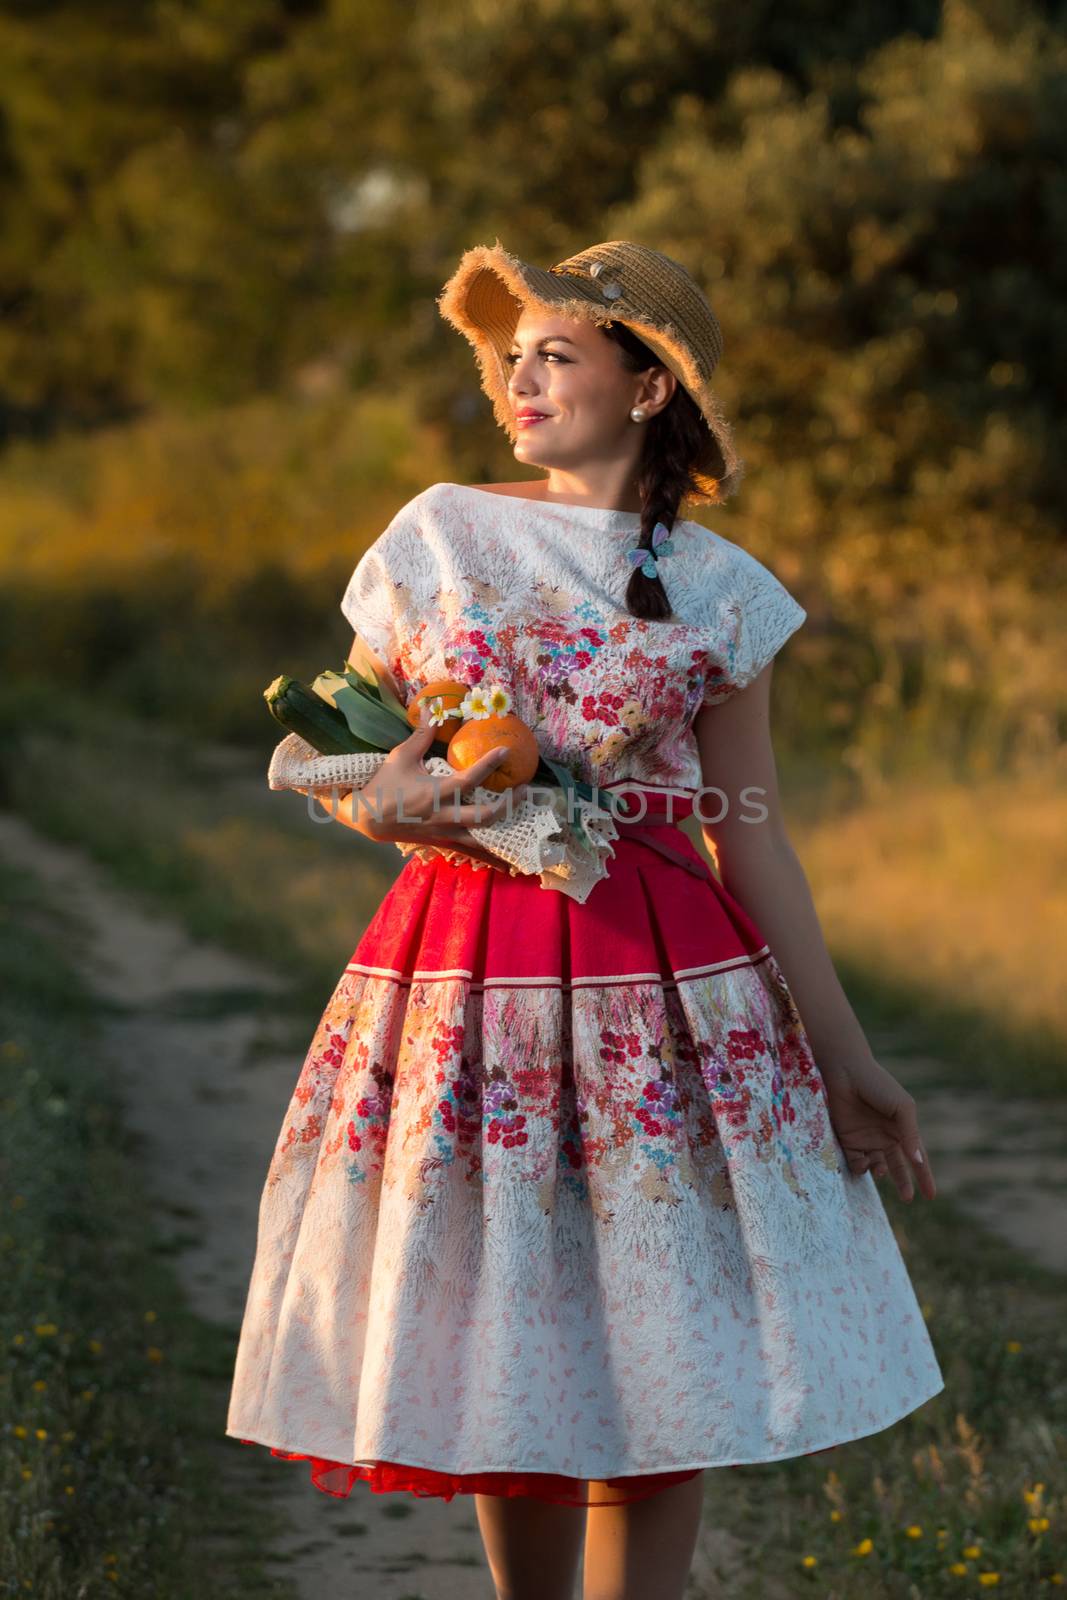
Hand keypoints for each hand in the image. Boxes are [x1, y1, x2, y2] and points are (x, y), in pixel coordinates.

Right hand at [296, 714, 529, 862]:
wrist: (367, 818)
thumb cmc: (384, 784)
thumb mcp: (401, 757)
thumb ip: (422, 734)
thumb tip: (431, 708)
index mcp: (436, 792)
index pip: (470, 779)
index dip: (490, 764)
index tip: (506, 751)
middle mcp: (443, 816)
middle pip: (485, 816)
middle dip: (508, 804)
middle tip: (522, 789)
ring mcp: (443, 832)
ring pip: (481, 838)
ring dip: (502, 828)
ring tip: (519, 817)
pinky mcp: (441, 842)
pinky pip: (469, 847)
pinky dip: (486, 848)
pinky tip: (501, 849)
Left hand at [820, 1055, 935, 1202]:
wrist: (846, 1071)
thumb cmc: (879, 1085)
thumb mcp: (902, 1108)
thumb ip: (910, 1135)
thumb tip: (917, 1161)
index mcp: (902, 1129)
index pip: (917, 1157)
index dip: (924, 1176)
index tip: (931, 1196)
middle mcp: (885, 1136)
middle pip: (897, 1167)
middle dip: (903, 1183)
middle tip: (907, 1199)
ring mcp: (866, 1139)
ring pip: (876, 1167)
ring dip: (879, 1172)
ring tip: (880, 1170)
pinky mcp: (847, 1140)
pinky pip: (856, 1162)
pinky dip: (861, 1167)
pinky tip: (864, 1162)